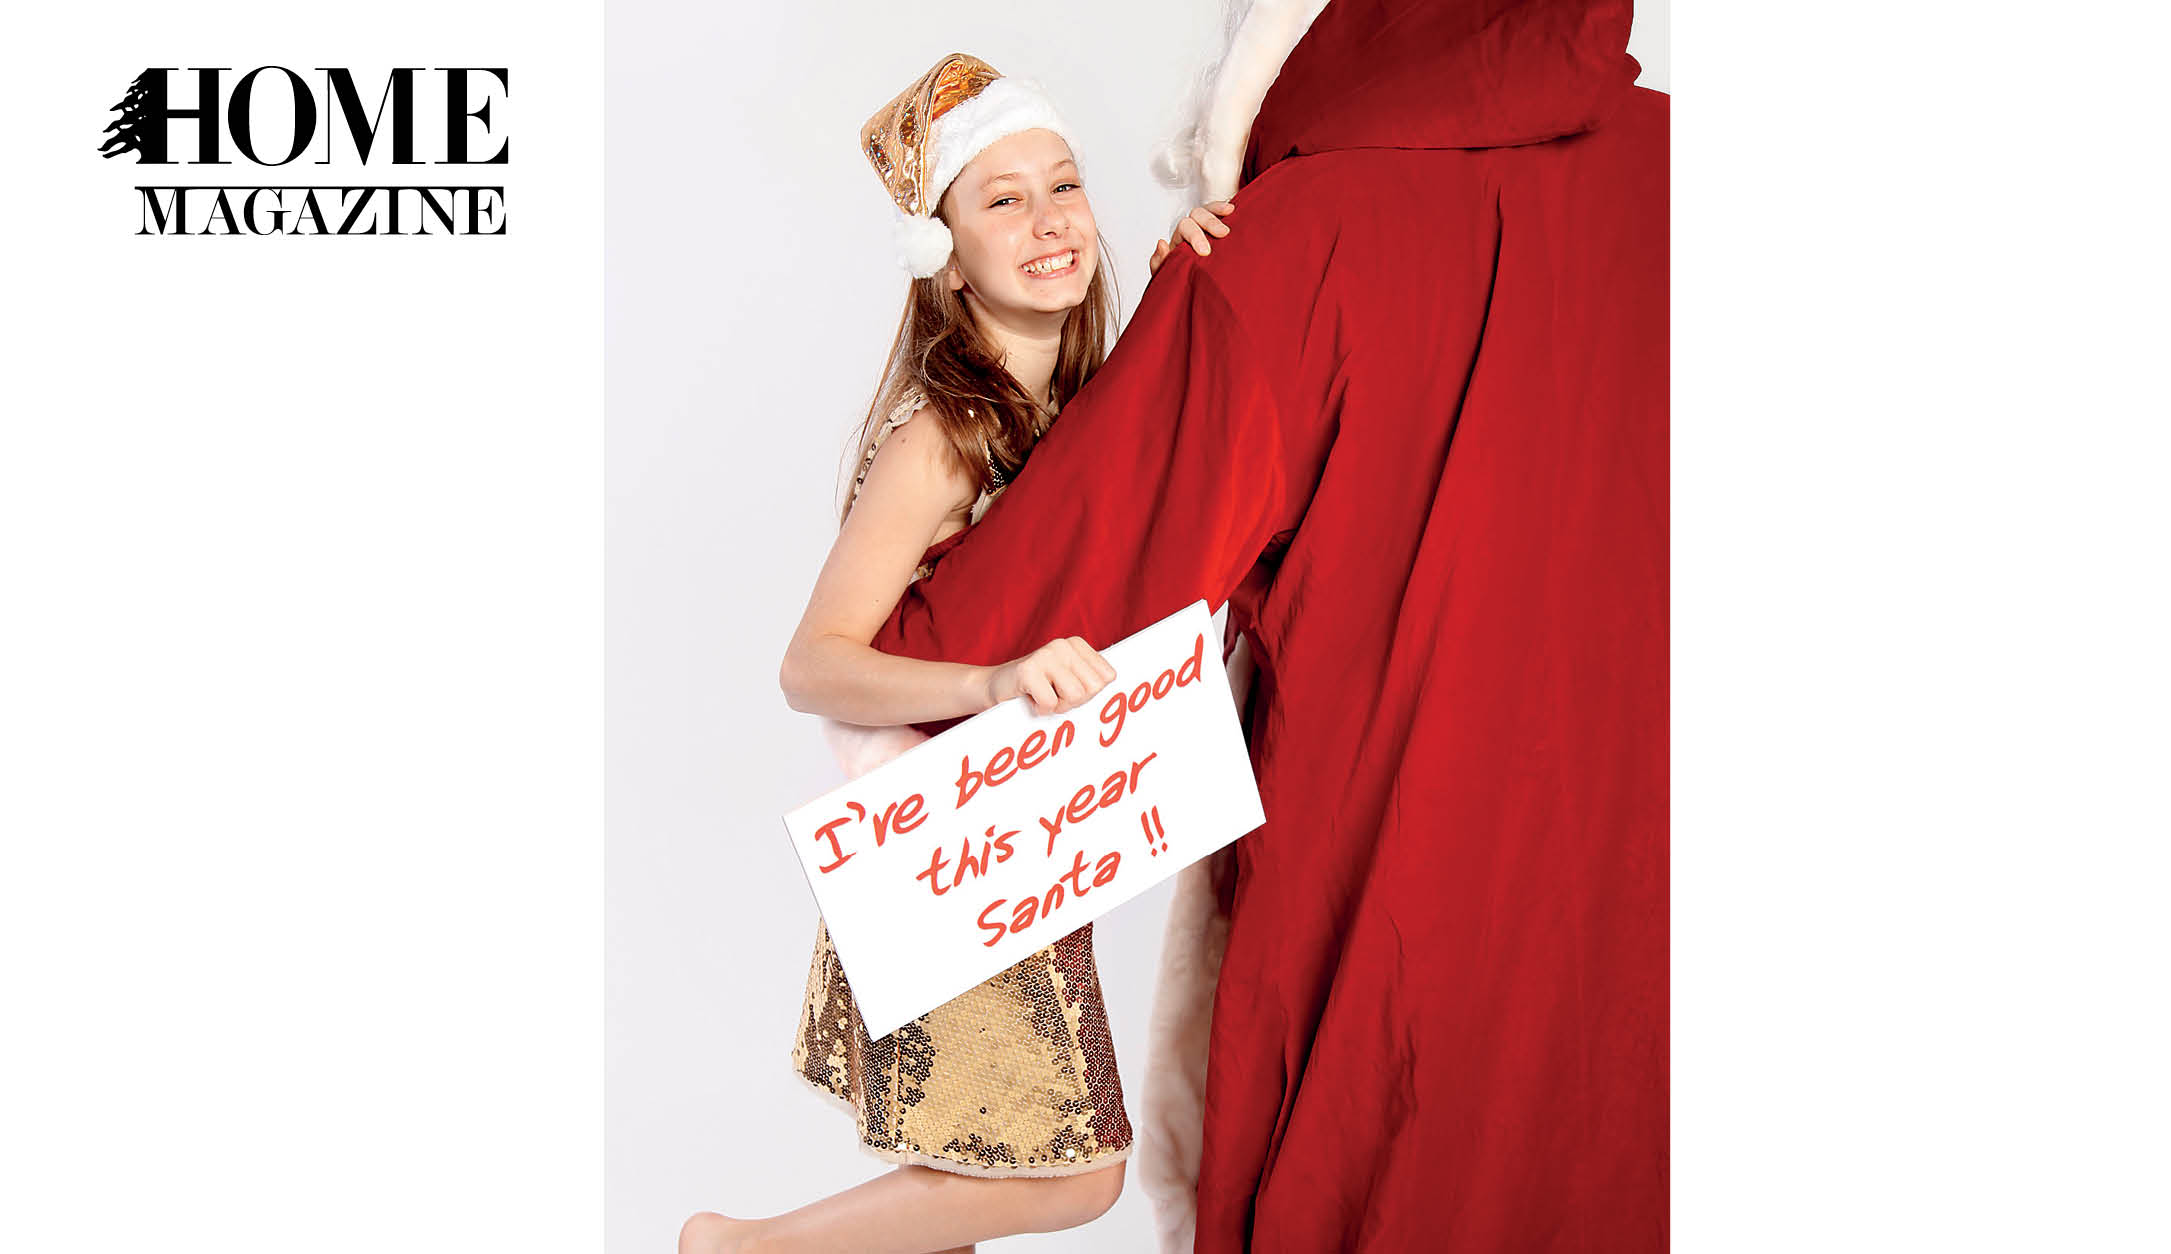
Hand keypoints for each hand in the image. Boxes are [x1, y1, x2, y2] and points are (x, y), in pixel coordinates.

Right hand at [985, 636, 1117, 715]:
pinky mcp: (1028, 670)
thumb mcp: (1069, 682)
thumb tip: (1130, 698)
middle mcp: (1063, 645)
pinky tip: (1029, 698)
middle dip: (1074, 701)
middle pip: (1093, 689)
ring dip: (1057, 706)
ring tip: (1042, 695)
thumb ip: (1092, 683)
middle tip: (1054, 695)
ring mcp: (1045, 655)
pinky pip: (1050, 703)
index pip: (1107, 678)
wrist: (994, 687)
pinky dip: (1040, 709)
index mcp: (1078, 645)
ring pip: (1075, 696)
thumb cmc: (1037, 689)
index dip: (1089, 694)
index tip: (1068, 690)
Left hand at [1150, 200, 1234, 273]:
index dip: (1194, 236)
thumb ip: (1159, 263)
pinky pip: (1224, 213)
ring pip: (1210, 210)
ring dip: (1218, 209)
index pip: (1184, 228)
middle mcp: (1194, 229)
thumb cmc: (1182, 280)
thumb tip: (1162, 243)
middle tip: (1223, 233)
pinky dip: (1230, 209)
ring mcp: (1209, 227)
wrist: (1195, 291)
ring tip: (1231, 211)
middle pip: (1197, 215)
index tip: (1205, 251)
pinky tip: (1237, 210)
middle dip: (1209, 222)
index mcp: (1180, 239)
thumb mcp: (1168, 275)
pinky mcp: (1223, 228)